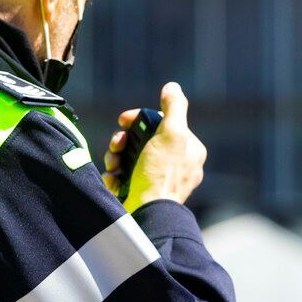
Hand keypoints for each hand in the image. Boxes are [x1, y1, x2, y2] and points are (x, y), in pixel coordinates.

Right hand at [103, 82, 205, 210]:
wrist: (147, 214)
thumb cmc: (161, 174)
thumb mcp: (172, 133)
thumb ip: (174, 107)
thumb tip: (172, 87)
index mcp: (188, 150)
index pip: (161, 124)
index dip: (139, 119)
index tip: (123, 120)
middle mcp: (176, 165)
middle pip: (143, 140)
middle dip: (124, 140)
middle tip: (116, 145)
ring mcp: (158, 181)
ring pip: (131, 158)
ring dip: (115, 157)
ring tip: (112, 165)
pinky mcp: (142, 194)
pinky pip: (124, 178)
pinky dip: (115, 176)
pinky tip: (113, 179)